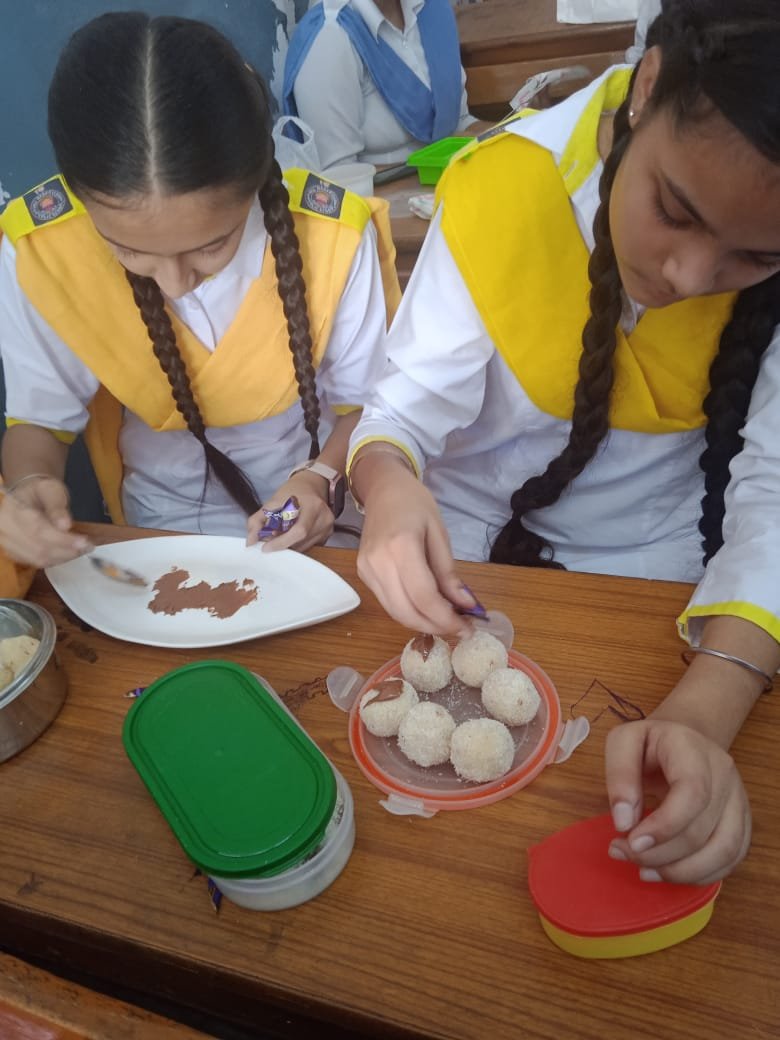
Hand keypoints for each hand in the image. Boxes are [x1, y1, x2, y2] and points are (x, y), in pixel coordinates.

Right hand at [0, 475, 91, 566]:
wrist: (26, 495)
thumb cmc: (40, 491)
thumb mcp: (51, 490)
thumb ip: (57, 506)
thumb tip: (65, 525)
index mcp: (13, 511)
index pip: (38, 531)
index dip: (63, 540)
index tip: (85, 542)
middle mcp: (6, 529)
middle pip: (38, 549)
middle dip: (66, 551)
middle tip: (88, 547)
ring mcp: (7, 543)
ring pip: (37, 559)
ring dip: (63, 557)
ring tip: (81, 549)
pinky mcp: (14, 553)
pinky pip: (36, 563)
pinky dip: (55, 560)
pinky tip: (68, 552)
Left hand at [246, 471, 334, 552]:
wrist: (312, 486)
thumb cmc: (292, 493)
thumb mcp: (272, 501)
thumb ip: (257, 520)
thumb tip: (251, 542)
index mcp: (312, 505)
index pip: (298, 531)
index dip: (281, 542)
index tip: (265, 547)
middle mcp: (324, 517)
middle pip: (301, 542)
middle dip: (282, 545)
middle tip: (269, 542)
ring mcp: (327, 527)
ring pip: (304, 547)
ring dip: (289, 546)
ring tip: (280, 536)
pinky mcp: (328, 535)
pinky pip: (309, 546)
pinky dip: (297, 545)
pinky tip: (291, 536)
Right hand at [356, 464, 474, 636]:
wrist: (382, 489)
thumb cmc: (415, 504)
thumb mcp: (439, 533)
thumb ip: (449, 573)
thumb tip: (466, 606)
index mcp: (401, 546)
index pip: (424, 596)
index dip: (446, 618)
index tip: (468, 628)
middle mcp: (378, 563)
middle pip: (407, 612)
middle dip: (435, 627)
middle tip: (460, 630)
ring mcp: (366, 571)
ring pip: (396, 612)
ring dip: (423, 624)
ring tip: (447, 621)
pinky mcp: (363, 575)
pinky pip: (389, 603)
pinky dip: (410, 612)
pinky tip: (427, 608)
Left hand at [605, 718, 750, 884]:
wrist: (682, 740)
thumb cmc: (649, 744)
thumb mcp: (622, 743)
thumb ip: (620, 776)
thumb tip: (624, 823)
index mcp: (692, 748)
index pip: (692, 793)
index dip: (664, 826)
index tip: (631, 842)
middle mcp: (724, 773)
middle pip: (703, 829)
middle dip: (661, 854)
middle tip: (625, 854)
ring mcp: (738, 799)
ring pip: (724, 851)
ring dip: (681, 871)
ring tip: (644, 870)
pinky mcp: (742, 822)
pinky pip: (731, 860)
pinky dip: (699, 875)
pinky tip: (667, 872)